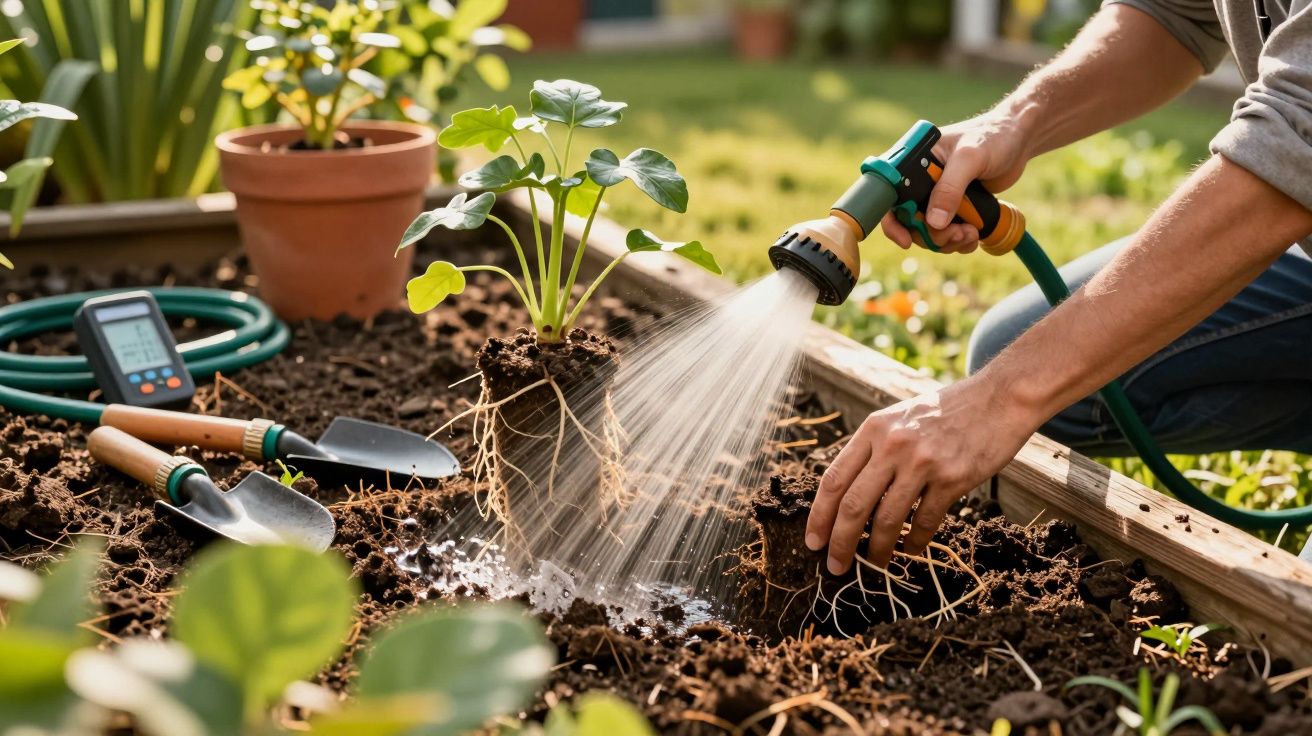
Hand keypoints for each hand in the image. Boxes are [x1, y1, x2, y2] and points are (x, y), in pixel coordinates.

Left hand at [804, 376, 1033, 573]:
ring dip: (876, 550)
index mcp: (874, 429)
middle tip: (834, 566)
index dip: (818, 516)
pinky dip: (914, 543)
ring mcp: (923, 462)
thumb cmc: (945, 411)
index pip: (833, 479)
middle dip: (839, 542)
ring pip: (887, 519)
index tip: (811, 541)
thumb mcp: (899, 418)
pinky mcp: (953, 478)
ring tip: (873, 565)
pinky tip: (909, 551)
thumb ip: (873, 449)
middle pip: (853, 505)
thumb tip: (845, 493)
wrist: (999, 398)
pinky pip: (925, 521)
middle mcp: (893, 445)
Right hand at [881, 115, 1030, 253]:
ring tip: (968, 234)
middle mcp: (919, 181)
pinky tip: (973, 235)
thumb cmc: (992, 137)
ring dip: (947, 241)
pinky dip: (958, 241)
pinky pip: (946, 234)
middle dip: (930, 234)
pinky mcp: (953, 207)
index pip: (890, 196)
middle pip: (909, 221)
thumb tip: (933, 223)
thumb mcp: (969, 158)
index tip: (907, 240)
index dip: (894, 222)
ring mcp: (936, 196)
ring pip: (928, 231)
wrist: (1018, 141)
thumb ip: (950, 188)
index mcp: (912, 162)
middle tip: (954, 234)